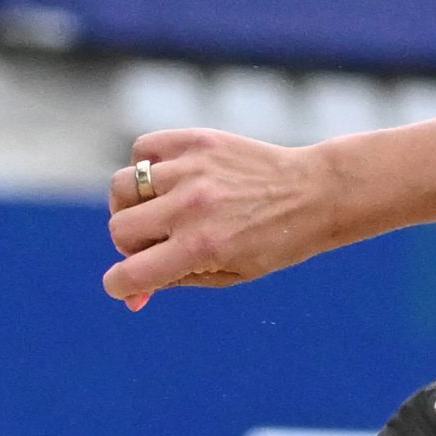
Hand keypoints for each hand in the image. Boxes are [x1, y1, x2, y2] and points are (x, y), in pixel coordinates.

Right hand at [103, 129, 336, 303]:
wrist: (316, 193)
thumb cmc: (275, 242)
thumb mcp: (229, 274)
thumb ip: (174, 281)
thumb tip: (131, 295)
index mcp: (200, 248)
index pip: (127, 275)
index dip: (121, 285)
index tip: (131, 283)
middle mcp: (191, 207)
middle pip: (119, 229)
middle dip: (132, 244)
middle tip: (160, 243)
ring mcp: (191, 170)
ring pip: (121, 187)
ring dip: (133, 204)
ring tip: (161, 208)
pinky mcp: (196, 140)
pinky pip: (142, 149)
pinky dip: (145, 165)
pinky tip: (170, 178)